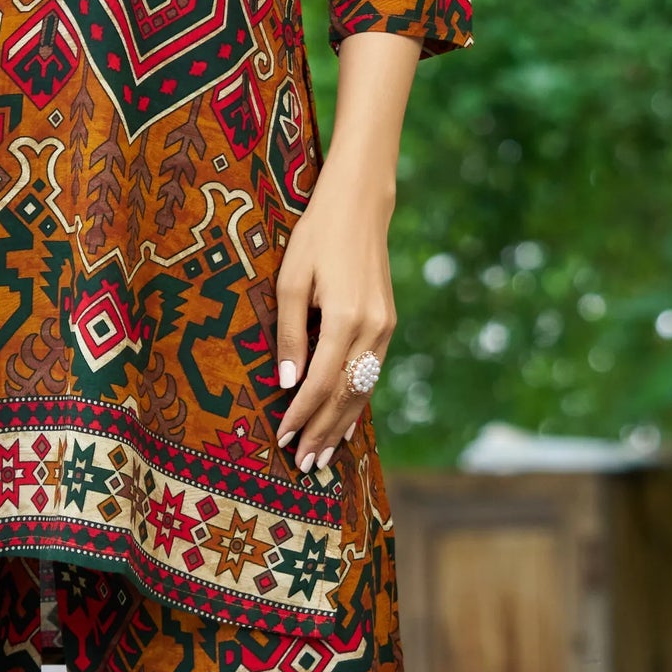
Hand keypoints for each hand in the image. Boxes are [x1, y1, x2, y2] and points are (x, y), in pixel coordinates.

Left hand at [274, 152, 396, 470]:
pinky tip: (346, 424)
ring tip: (322, 454)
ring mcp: (385, 328)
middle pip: (345, 395)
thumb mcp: (290, 280)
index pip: (321, 383)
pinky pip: (372, 374)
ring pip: (363, 389)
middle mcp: (372, 329)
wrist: (360, 206)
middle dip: (323, 432)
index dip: (301, 415)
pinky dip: (358, 402)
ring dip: (341, 424)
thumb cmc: (315, 238)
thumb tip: (288, 383)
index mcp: (345, 318)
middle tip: (303, 465)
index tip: (283, 441)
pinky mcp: (388, 325)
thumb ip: (290, 334)